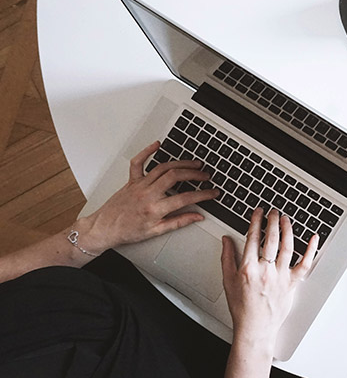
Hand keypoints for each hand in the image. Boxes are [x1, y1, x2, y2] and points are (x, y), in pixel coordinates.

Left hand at [81, 141, 219, 252]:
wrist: (103, 229)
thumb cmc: (126, 231)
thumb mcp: (155, 232)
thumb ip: (178, 222)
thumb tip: (196, 217)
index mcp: (154, 209)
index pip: (185, 198)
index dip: (203, 194)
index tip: (212, 193)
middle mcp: (147, 194)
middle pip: (175, 176)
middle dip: (194, 174)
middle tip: (205, 175)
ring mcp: (139, 185)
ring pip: (163, 167)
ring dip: (181, 163)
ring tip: (194, 163)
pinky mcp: (131, 180)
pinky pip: (138, 162)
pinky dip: (147, 151)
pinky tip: (157, 145)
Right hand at [221, 208, 318, 350]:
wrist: (255, 328)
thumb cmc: (241, 306)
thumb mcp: (228, 280)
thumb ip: (227, 257)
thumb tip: (226, 239)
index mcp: (248, 268)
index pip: (253, 238)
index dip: (256, 221)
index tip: (258, 212)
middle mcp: (265, 271)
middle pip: (271, 239)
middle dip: (273, 221)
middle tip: (273, 212)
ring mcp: (280, 277)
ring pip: (287, 247)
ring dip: (288, 230)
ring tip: (286, 219)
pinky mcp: (292, 284)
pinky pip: (305, 265)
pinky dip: (311, 250)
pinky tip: (314, 238)